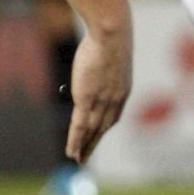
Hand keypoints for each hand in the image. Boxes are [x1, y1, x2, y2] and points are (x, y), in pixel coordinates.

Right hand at [65, 29, 132, 162]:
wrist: (111, 34)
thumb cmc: (110, 39)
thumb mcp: (110, 57)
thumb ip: (104, 68)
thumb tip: (96, 64)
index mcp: (122, 91)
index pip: (112, 117)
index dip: (102, 130)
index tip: (96, 138)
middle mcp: (114, 100)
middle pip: (102, 128)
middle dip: (93, 144)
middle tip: (85, 158)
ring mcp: (101, 101)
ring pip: (91, 131)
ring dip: (84, 147)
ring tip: (77, 160)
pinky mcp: (87, 99)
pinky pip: (79, 126)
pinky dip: (76, 141)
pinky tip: (71, 152)